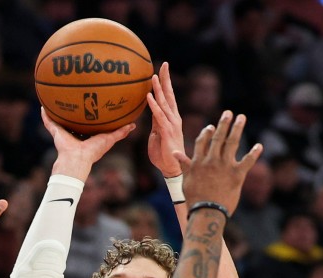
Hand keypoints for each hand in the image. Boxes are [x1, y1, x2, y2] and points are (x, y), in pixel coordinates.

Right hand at [41, 107, 134, 180]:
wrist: (78, 158)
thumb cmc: (94, 151)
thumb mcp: (110, 138)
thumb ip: (120, 132)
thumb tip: (133, 125)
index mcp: (85, 136)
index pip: (87, 124)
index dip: (88, 116)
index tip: (91, 105)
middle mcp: (74, 134)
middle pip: (73, 121)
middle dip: (73, 112)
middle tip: (74, 98)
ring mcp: (64, 133)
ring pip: (59, 121)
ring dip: (57, 112)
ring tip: (56, 99)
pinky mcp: (55, 133)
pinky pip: (49, 122)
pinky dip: (45, 115)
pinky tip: (42, 106)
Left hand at [146, 62, 184, 176]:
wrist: (171, 167)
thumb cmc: (163, 152)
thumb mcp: (157, 134)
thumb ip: (155, 122)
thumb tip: (151, 112)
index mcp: (171, 118)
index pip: (169, 97)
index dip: (166, 83)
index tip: (163, 69)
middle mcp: (173, 118)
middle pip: (169, 95)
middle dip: (166, 79)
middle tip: (164, 64)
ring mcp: (171, 124)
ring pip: (164, 103)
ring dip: (158, 89)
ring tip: (153, 76)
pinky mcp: (167, 132)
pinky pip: (159, 116)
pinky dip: (153, 105)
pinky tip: (149, 96)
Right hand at [174, 111, 262, 213]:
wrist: (206, 212)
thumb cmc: (194, 198)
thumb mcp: (186, 180)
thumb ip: (184, 164)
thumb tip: (175, 153)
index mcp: (198, 161)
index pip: (202, 141)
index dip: (207, 132)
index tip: (211, 126)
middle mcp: (211, 160)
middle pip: (218, 137)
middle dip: (224, 123)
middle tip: (229, 113)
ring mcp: (224, 166)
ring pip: (231, 143)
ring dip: (237, 128)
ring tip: (241, 117)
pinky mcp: (237, 175)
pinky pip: (248, 161)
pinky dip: (254, 153)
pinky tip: (259, 145)